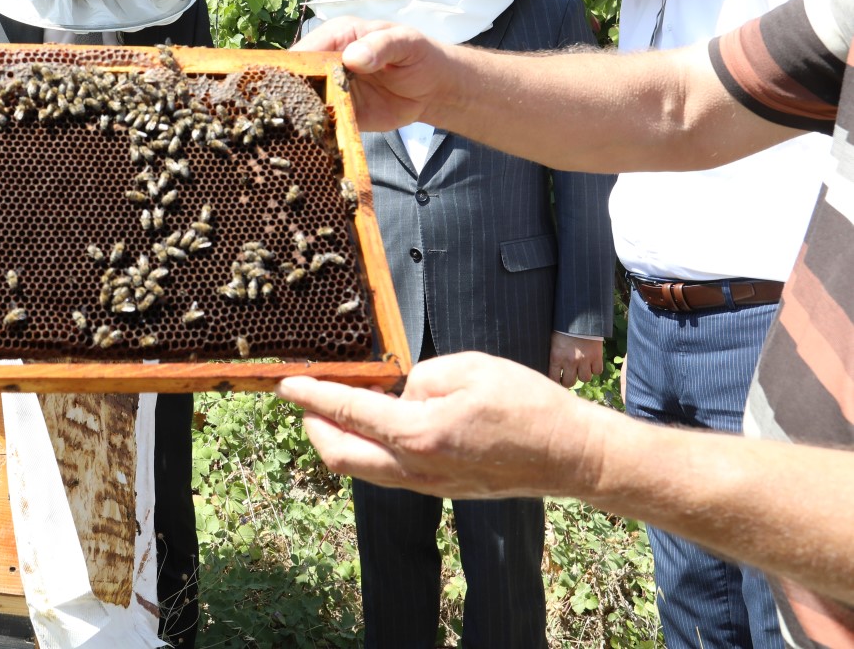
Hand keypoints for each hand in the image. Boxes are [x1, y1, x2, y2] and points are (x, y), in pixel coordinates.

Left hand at [276, 351, 606, 498]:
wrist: (570, 455)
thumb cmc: (527, 404)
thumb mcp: (468, 368)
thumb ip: (420, 378)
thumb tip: (399, 394)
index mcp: (418, 433)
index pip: (347, 412)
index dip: (311, 396)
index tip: (285, 384)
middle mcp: (415, 467)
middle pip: (339, 454)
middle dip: (313, 425)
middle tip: (304, 400)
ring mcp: (427, 484)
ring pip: (361, 468)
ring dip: (339, 439)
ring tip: (336, 409)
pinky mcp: (440, 488)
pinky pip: (387, 472)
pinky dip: (368, 449)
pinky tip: (375, 425)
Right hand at [290, 16, 449, 132]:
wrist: (434, 89)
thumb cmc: (419, 56)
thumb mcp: (406, 43)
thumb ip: (381, 46)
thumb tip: (353, 57)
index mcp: (338, 37)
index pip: (306, 50)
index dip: (295, 67)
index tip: (290, 86)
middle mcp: (327, 62)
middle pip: (297, 78)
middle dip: (290, 95)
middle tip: (288, 114)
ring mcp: (331, 89)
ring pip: (304, 103)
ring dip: (300, 117)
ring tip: (294, 131)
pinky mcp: (339, 114)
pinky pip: (322, 123)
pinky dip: (316, 132)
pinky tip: (312, 141)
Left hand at [549, 332, 604, 386]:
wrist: (580, 317)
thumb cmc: (563, 327)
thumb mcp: (552, 340)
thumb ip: (552, 354)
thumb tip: (548, 365)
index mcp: (556, 356)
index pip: (553, 378)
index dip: (555, 381)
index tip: (557, 380)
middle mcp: (570, 361)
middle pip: (569, 382)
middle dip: (568, 381)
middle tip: (569, 377)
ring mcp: (584, 360)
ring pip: (585, 379)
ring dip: (583, 375)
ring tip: (581, 369)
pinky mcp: (596, 356)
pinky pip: (597, 371)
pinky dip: (595, 369)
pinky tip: (591, 364)